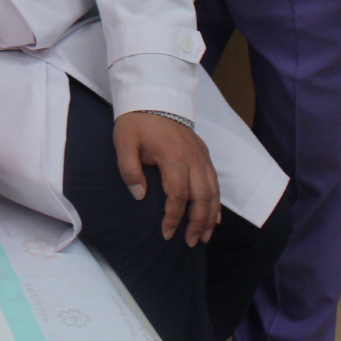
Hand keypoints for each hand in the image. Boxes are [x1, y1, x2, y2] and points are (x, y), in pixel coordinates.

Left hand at [113, 112, 220, 247]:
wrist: (154, 97)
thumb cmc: (137, 122)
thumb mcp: (124, 142)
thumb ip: (129, 170)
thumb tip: (140, 196)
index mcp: (174, 157)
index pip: (178, 195)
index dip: (174, 217)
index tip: (166, 232)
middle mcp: (193, 158)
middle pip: (202, 197)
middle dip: (197, 223)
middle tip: (190, 242)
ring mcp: (201, 156)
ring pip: (213, 192)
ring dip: (210, 216)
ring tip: (205, 237)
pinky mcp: (204, 154)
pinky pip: (215, 182)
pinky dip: (217, 201)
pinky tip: (215, 217)